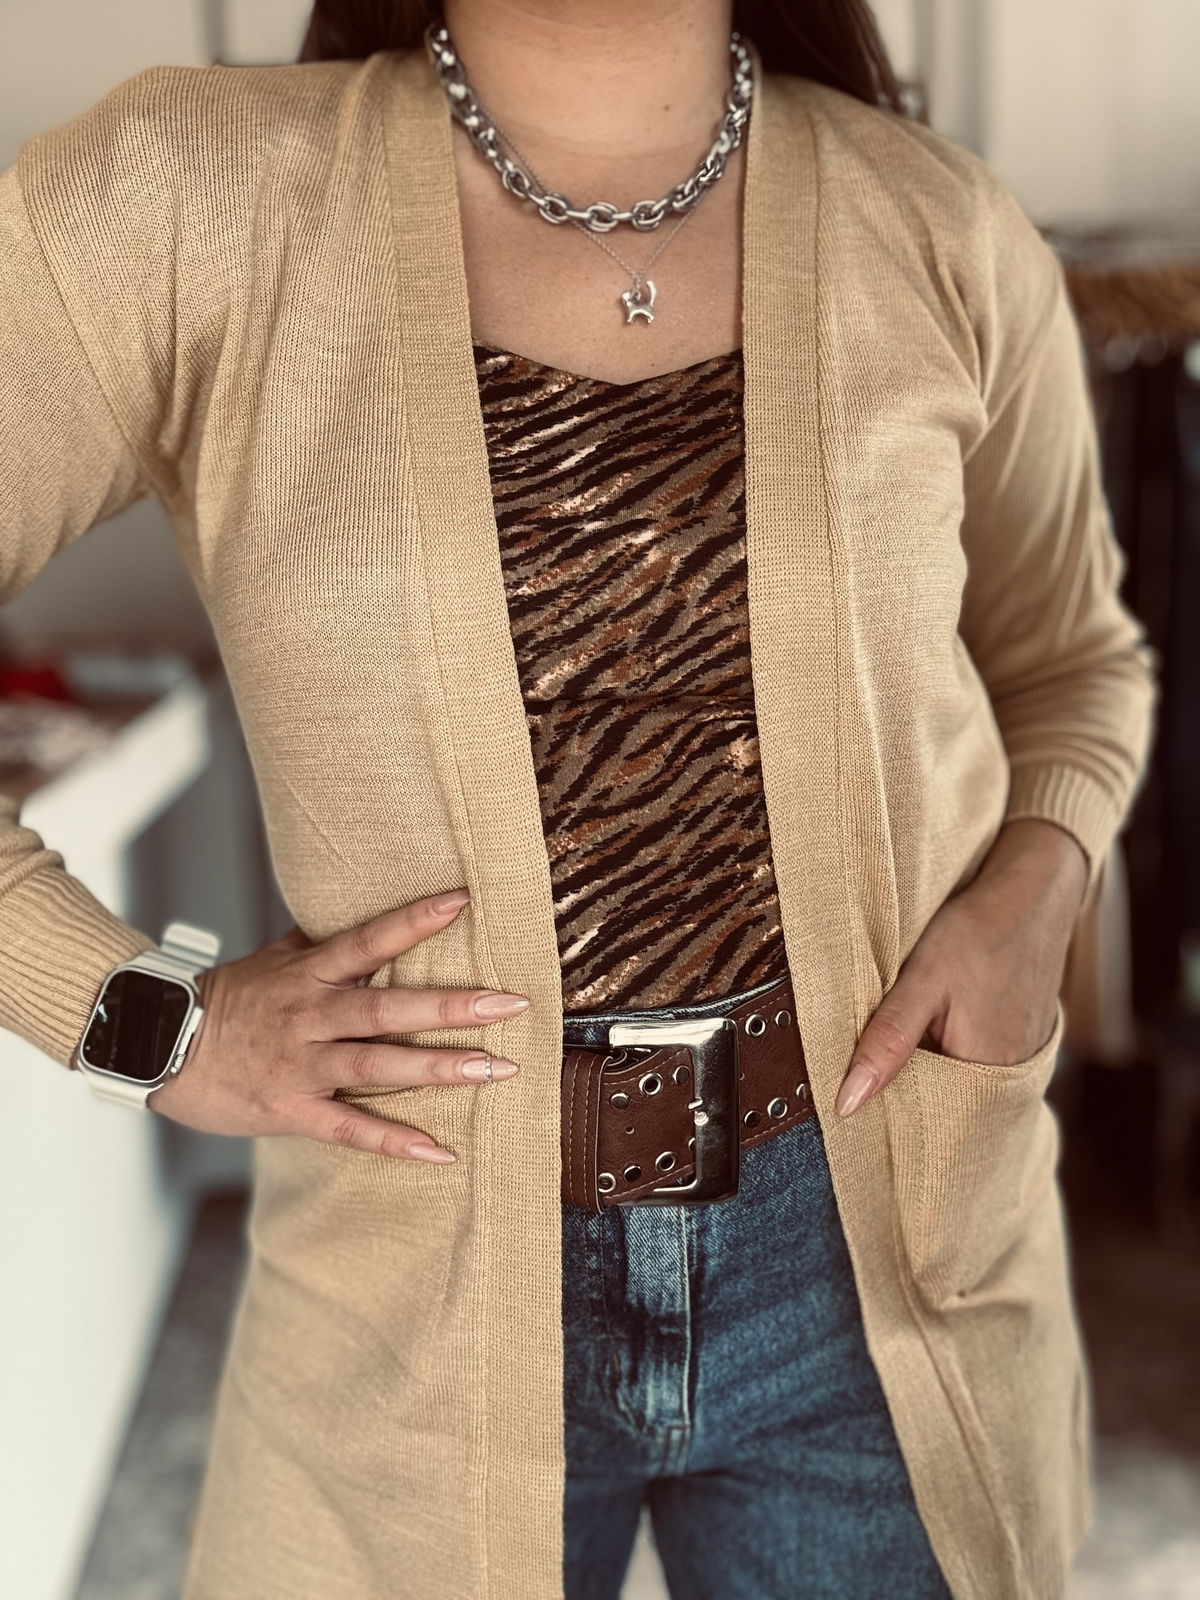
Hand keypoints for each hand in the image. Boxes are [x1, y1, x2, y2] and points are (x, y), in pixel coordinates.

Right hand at [147, 888, 528, 1160]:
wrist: (158, 1050)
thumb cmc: (225, 1001)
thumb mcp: (270, 959)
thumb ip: (319, 939)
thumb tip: (360, 904)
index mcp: (308, 974)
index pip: (368, 939)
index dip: (413, 921)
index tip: (462, 901)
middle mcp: (310, 1015)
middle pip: (387, 1008)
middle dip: (452, 1006)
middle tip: (509, 1003)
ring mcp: (301, 1065)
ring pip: (378, 1066)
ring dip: (440, 1069)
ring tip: (496, 1068)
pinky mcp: (291, 1111)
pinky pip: (350, 1129)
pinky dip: (395, 1141)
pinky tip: (440, 1151)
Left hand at [836, 819, 1088, 1116]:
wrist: (1034, 893)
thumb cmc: (979, 929)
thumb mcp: (923, 979)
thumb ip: (886, 1041)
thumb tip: (848, 1102)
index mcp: (986, 1071)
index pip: (925, 1121)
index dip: (887, 1115)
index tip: (852, 1106)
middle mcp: (1011, 1078)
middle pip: (942, 1107)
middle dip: (904, 1095)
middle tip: (863, 1074)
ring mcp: (1021, 1062)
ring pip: (956, 1084)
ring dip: (925, 1072)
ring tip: (901, 1044)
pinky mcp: (1022, 1044)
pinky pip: (975, 1066)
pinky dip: (948, 1055)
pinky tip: (932, 1032)